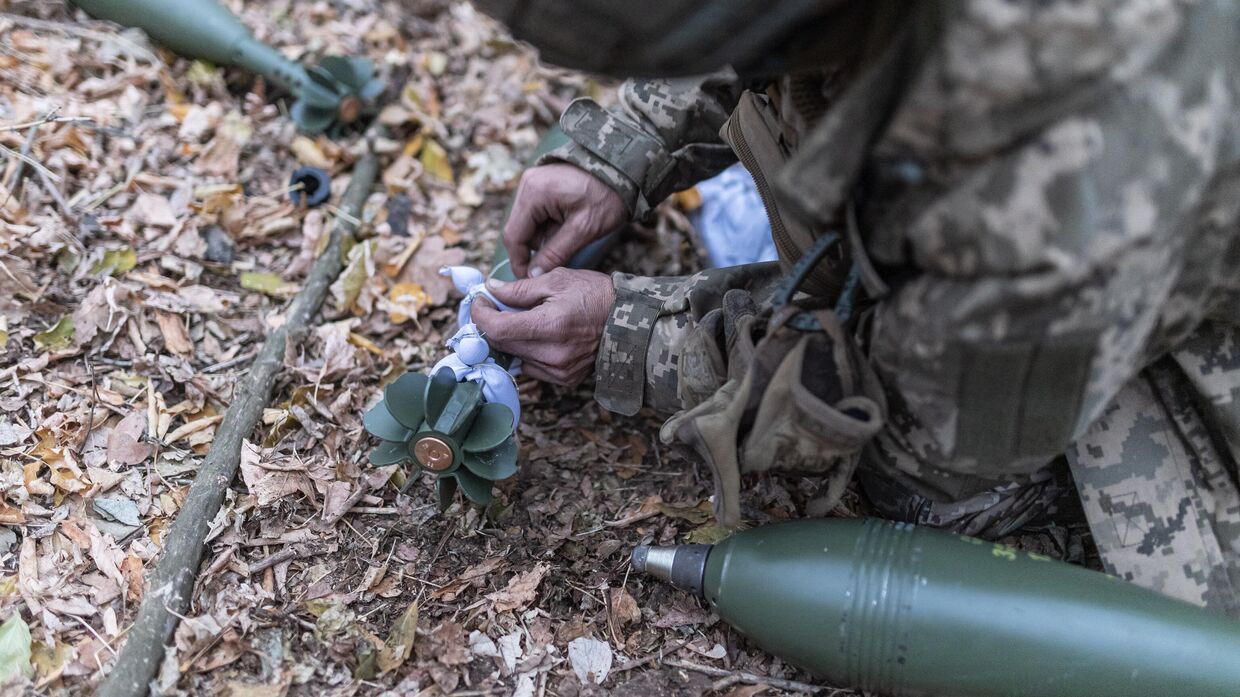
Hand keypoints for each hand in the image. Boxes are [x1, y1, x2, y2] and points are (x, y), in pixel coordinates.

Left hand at [472, 268, 615, 385]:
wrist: (629, 320)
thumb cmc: (595, 294)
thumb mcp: (557, 280)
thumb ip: (519, 289)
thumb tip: (491, 290)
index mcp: (550, 326)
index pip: (498, 329)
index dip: (481, 315)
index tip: (480, 301)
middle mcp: (553, 354)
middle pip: (503, 344)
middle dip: (492, 324)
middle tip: (495, 306)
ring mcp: (559, 370)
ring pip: (515, 357)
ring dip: (510, 338)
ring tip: (521, 320)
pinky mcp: (564, 379)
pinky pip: (532, 367)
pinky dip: (527, 351)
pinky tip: (538, 336)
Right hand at [505, 164, 627, 277]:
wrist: (624, 169)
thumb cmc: (607, 196)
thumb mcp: (583, 229)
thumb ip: (555, 253)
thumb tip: (533, 275)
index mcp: (533, 193)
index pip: (514, 236)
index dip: (521, 262)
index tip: (532, 280)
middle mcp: (527, 185)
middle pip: (521, 231)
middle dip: (538, 249)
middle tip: (561, 260)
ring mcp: (534, 184)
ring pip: (530, 225)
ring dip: (547, 238)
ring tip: (573, 237)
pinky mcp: (543, 187)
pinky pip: (538, 215)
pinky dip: (551, 227)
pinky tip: (570, 227)